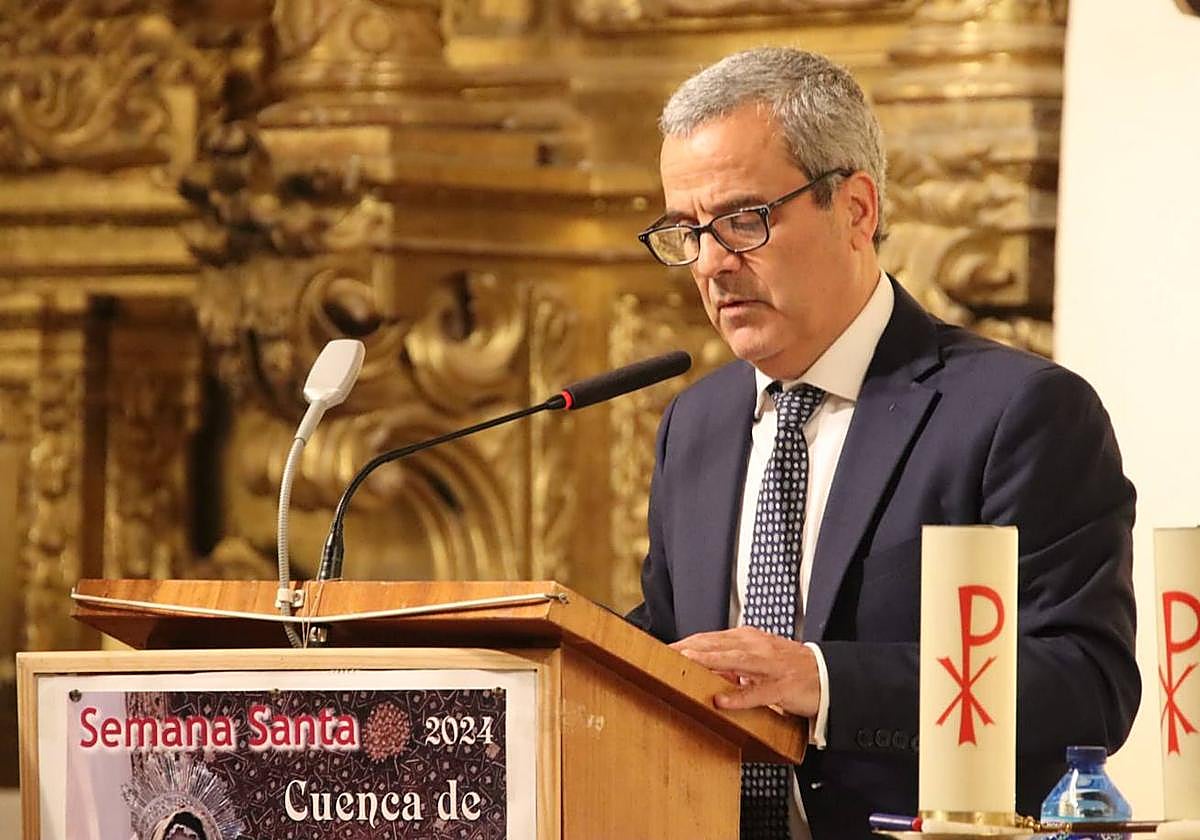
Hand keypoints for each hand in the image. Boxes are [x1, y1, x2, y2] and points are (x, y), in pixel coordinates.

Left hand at [671, 626, 820, 716]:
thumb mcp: (756, 659)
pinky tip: (721, 701)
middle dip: (690, 648)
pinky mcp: (782, 688)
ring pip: (735, 661)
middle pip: (717, 645)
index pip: (710, 638)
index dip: (686, 642)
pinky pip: (758, 693)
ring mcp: (770, 667)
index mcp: (748, 639)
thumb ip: (730, 662)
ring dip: (709, 661)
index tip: (663, 648)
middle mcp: (757, 647)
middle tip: (664, 653)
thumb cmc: (787, 667)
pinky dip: (739, 697)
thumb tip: (701, 668)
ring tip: (686, 662)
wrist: (827, 674)